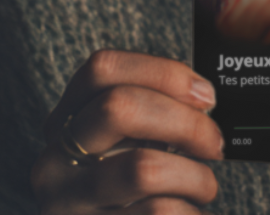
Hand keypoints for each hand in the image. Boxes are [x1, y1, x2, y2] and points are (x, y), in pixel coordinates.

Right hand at [30, 49, 221, 214]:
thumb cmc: (130, 196)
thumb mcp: (126, 148)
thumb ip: (151, 116)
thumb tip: (203, 97)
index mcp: (65, 122)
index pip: (102, 69)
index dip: (161, 72)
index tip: (204, 95)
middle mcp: (55, 161)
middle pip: (119, 108)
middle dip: (185, 121)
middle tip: (214, 143)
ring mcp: (67, 204)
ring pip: (142, 168)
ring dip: (194, 176)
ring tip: (205, 187)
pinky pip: (157, 213)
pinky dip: (188, 211)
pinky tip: (190, 213)